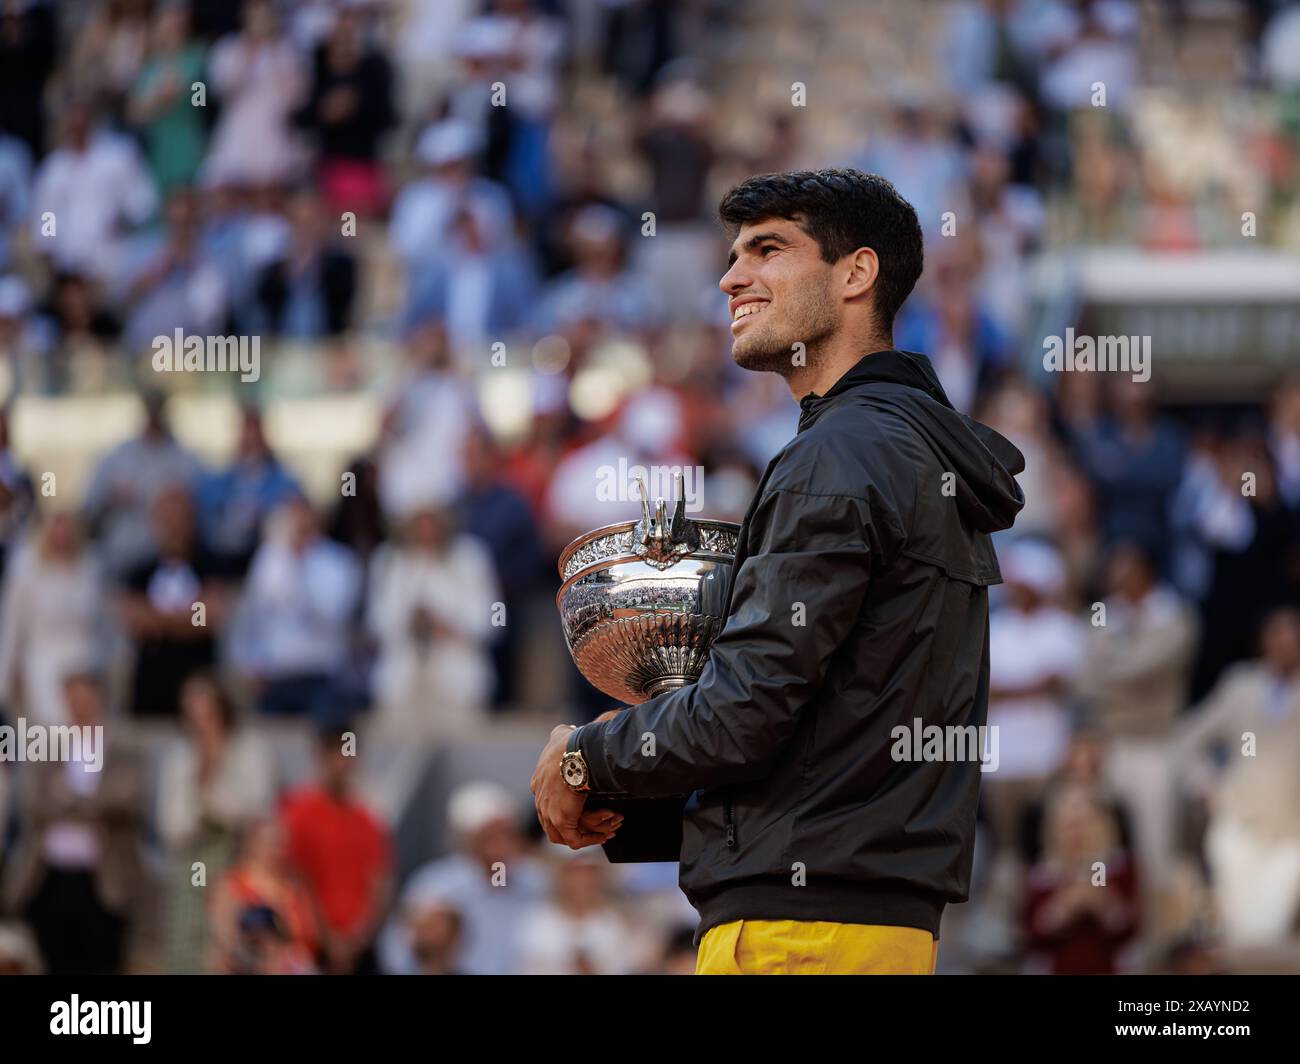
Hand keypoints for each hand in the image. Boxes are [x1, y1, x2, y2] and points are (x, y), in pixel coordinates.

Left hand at [530, 725, 622, 848]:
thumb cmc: (570, 743)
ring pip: (561, 835)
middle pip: (551, 823)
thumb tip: (565, 730)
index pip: (546, 803)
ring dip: (581, 836)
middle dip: (570, 827)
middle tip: (589, 828)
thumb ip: (560, 735)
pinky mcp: (561, 820)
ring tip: (599, 834)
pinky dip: (589, 841)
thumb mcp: (560, 735)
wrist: (574, 754)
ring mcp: (548, 812)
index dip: (561, 808)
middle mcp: (539, 801)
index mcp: (538, 784)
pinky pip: (575, 840)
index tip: (578, 810)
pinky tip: (602, 837)